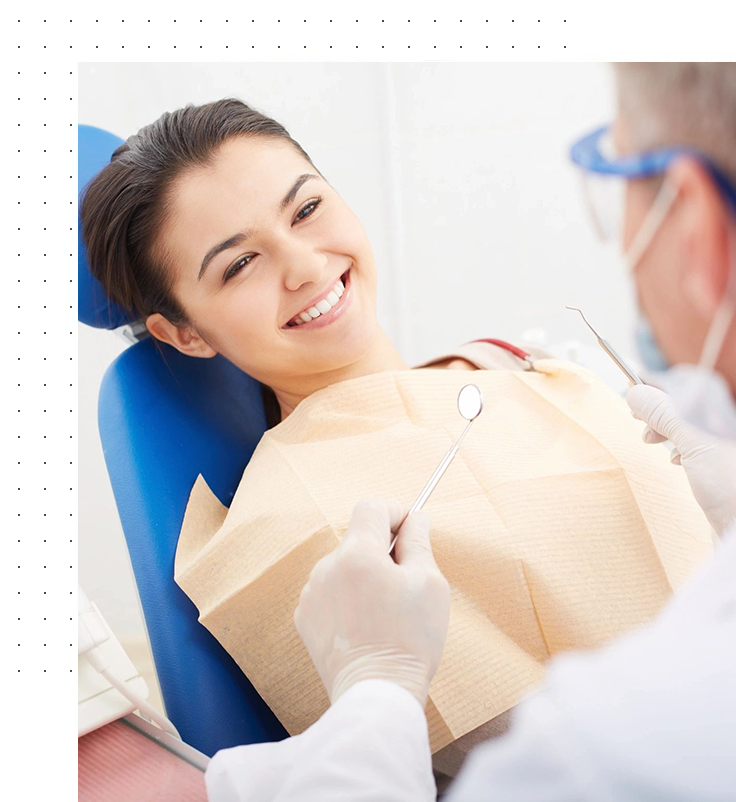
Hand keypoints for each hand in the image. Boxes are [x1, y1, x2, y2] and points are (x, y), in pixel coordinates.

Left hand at [294, 499, 450, 707]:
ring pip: (344, 565)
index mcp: (357, 554)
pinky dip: (346, 597)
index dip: (394, 512)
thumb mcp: (429, 583)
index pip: (372, 507)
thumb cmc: (410, 640)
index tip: (409, 530)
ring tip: (384, 610)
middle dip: (382, 550)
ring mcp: (312, 592)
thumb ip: (419, 541)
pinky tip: (364, 624)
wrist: (376, 694)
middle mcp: (327, 567)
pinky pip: (330, 590)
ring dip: (363, 574)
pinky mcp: (304, 616)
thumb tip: (415, 518)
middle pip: (358, 538)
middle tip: (404, 580)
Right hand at [627, 384, 735, 536]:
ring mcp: (721, 447)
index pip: (688, 382)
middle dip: (658, 406)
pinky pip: (693, 444)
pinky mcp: (719, 468)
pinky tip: (674, 460)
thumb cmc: (732, 488)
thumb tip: (635, 392)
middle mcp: (723, 426)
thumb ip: (665, 413)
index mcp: (721, 413)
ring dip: (664, 427)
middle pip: (686, 402)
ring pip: (687, 424)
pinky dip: (677, 446)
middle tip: (635, 415)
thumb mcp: (694, 443)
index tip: (632, 387)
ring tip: (650, 440)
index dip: (658, 382)